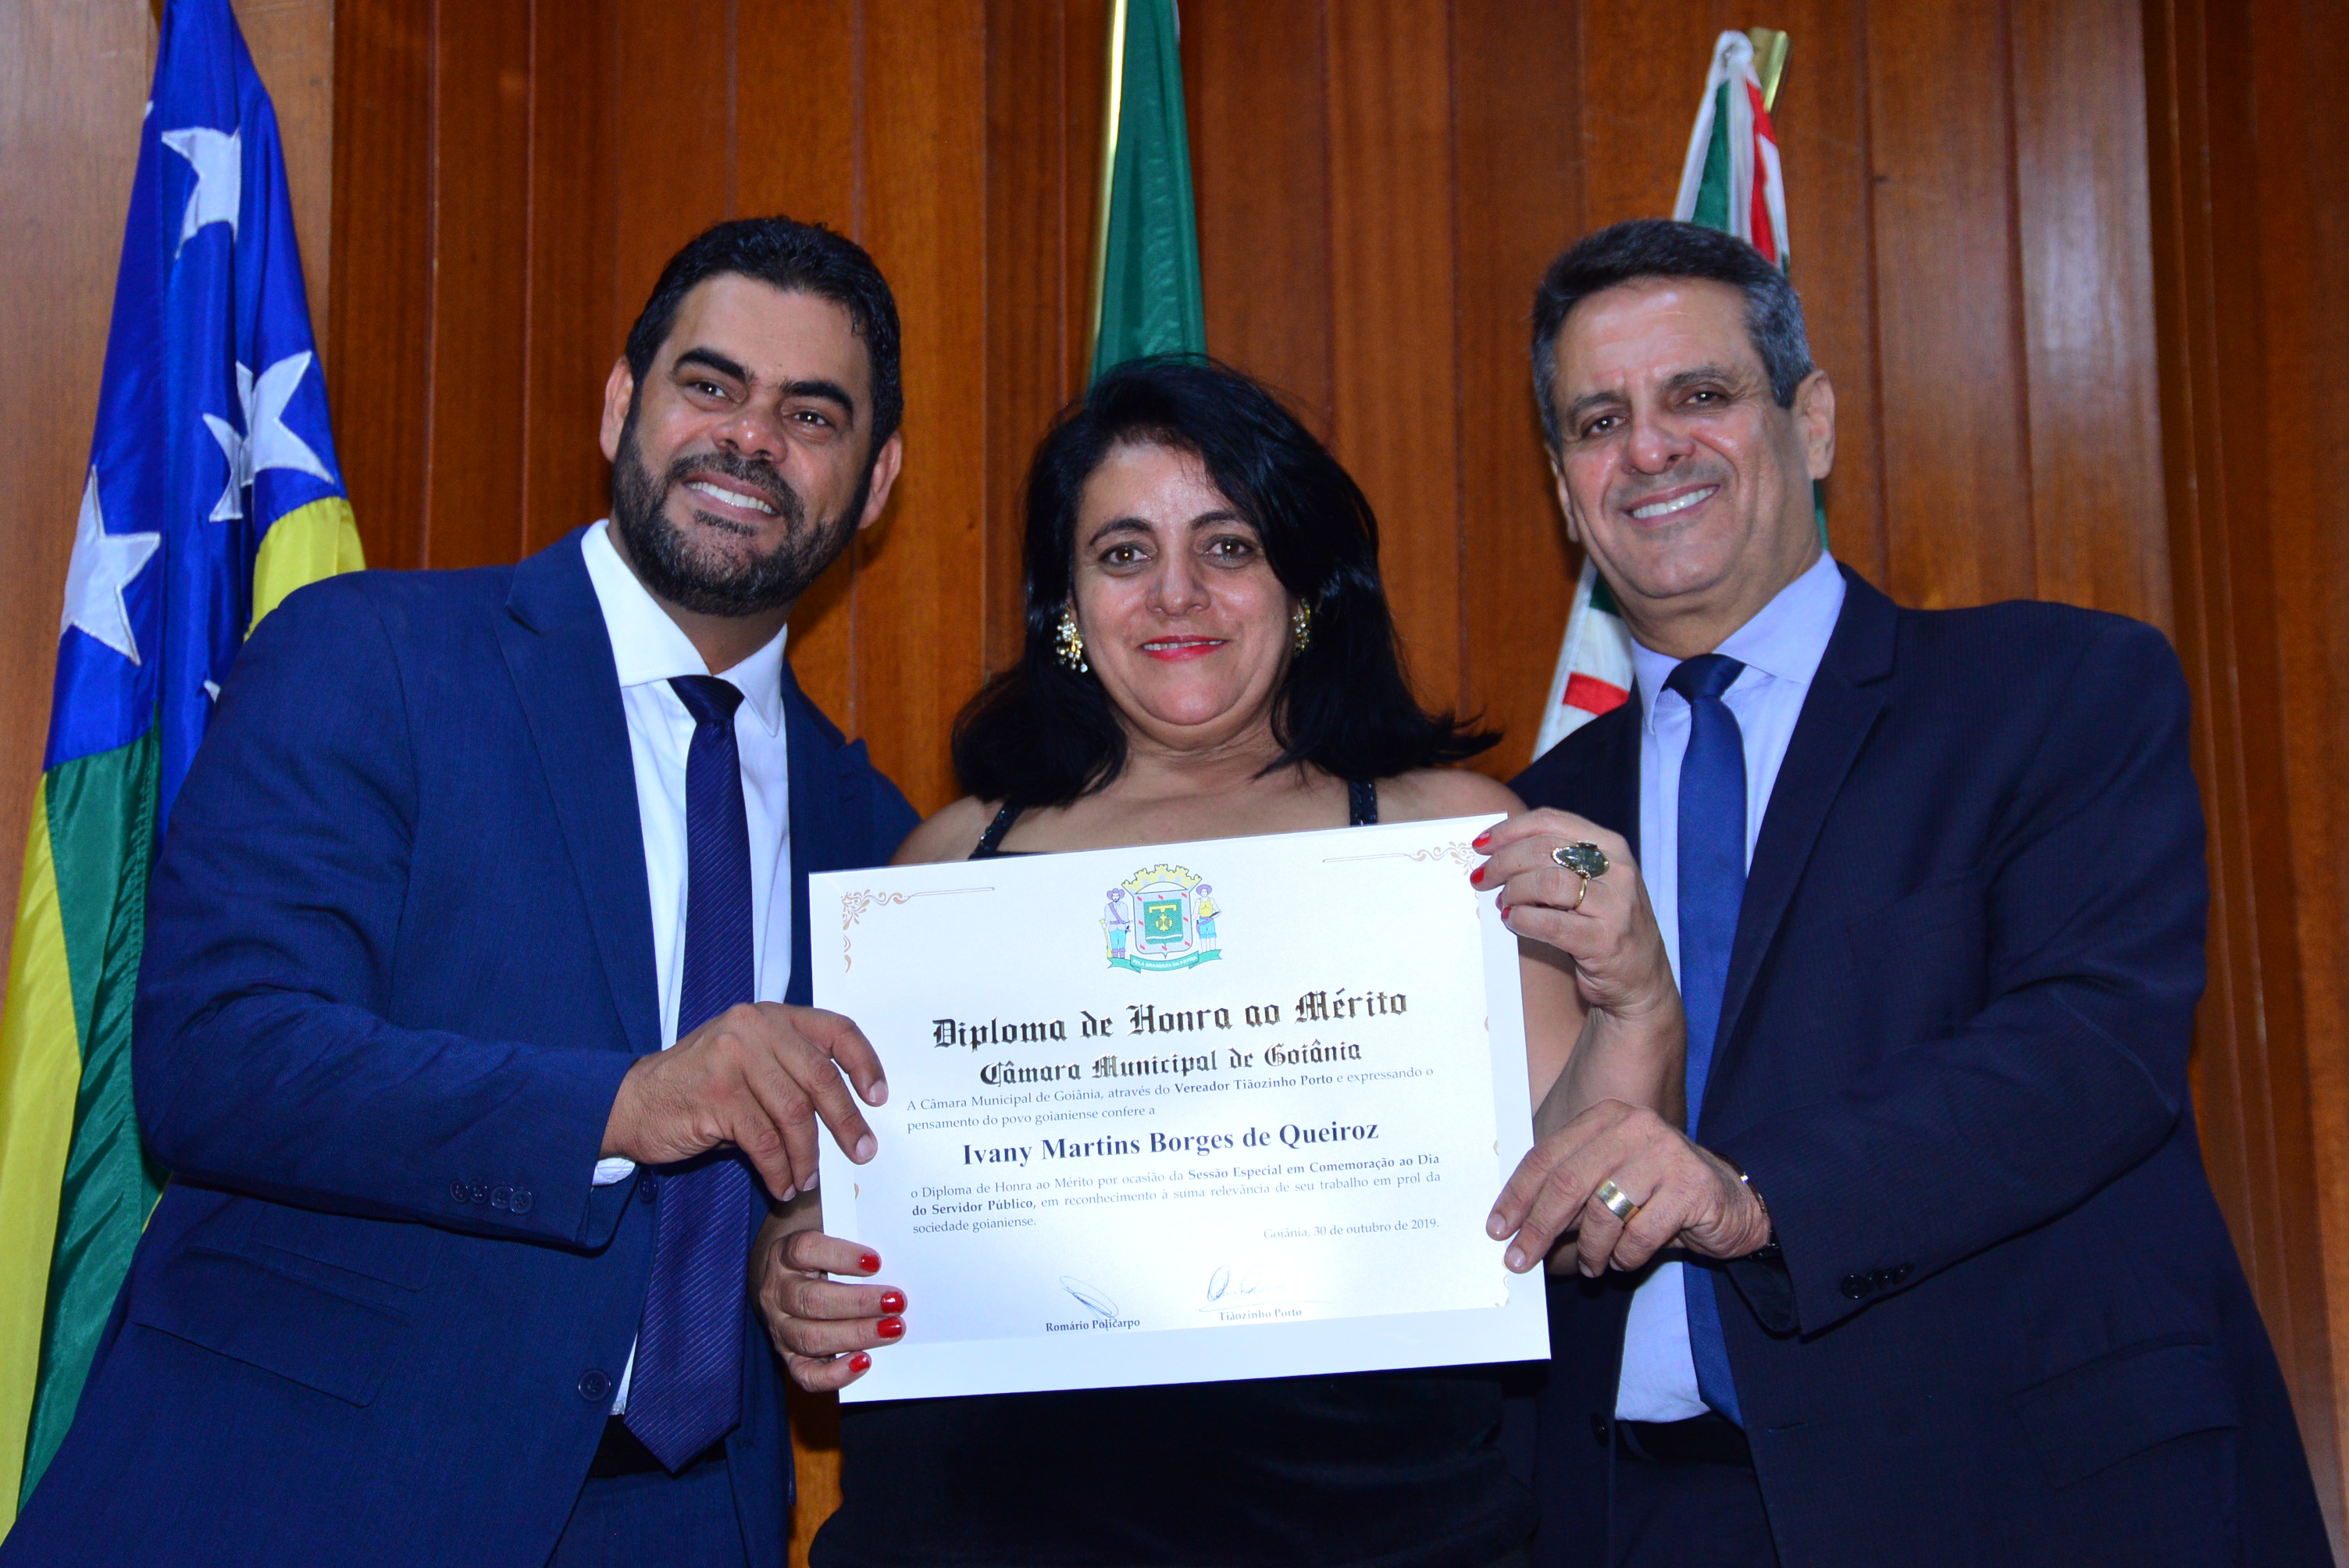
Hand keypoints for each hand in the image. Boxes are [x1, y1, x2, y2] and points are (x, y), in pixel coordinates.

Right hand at [602, 1002, 885, 1201]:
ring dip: (809, 1154)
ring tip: (810, 1179)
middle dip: (846, 1120)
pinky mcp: (717, 1096)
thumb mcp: (747, 1064)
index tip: (879, 1097)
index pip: (836, 1029)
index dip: (864, 1063)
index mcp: (770, 1016)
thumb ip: (789, 1074)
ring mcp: (733, 1058)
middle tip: (862, 1152)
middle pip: (821, 1076)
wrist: (630, 1102)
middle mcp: (754, 1028)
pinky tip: (783, 1185)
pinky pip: (765, 1141)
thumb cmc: (697, 1088)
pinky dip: (780, 1169)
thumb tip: (846, 1116)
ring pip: (794, 1113)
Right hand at [752, 1220, 904, 1391]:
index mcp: (785, 1253)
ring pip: (812, 1337)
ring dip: (856, 1335)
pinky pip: (805, 1374)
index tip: (875, 1261)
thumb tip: (876, 1198)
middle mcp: (778, 1291)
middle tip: (897, 1301)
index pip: (806, 1250)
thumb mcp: (824, 1220)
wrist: (780, 1274)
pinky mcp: (789, 1356)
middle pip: (813, 1300)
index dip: (840, 1256)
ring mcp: (781, 1327)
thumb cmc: (817, 1246)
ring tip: (893, 1329)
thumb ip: (846, 1213)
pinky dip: (834, 1374)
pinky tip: (864, 1362)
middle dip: (859, 1303)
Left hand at [1472, 811, 1675, 1024]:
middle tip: (1481, 879)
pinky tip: (1513, 922)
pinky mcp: (1605, 941)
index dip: (1509, 830)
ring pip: (1546, 883)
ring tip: (1502, 903)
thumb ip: (1559, 860)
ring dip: (1513, 892)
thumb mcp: (1593, 881)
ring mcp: (1615, 906)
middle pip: (1543, 849)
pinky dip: (1522, 920)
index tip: (1480, 845)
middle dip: (1502, 862)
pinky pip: (1550, 924)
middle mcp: (1618, 870)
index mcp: (1611, 846)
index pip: (1550, 820)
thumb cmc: (1604, 924)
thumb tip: (1498, 848)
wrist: (1641, 979)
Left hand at [1486, 1098, 1770, 1274]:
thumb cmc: (1659, 1191)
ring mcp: (1665, 1154)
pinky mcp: (1691, 1188)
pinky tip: (1626, 1259)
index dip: (1518, 1195)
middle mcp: (1634, 1127)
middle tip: (1521, 1261)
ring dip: (1590, 1251)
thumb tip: (1518, 1224)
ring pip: (1603, 1213)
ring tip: (1592, 1266)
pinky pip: (1640, 1235)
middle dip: (1539, 1228)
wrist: (1733, 1202)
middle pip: (1568, 1183)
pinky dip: (1625, 1257)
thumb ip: (1572, 1188)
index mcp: (1606, 1117)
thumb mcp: (1611, 1178)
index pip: (1547, 1156)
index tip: (1498, 1228)